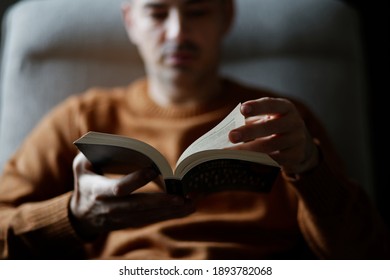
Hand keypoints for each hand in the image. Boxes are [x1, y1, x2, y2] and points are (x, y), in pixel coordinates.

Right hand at [69, 153, 194, 237]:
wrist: (82, 216)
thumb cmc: (85, 183)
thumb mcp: (81, 165)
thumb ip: (92, 153)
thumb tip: (116, 144)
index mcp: (98, 191)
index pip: (118, 188)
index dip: (135, 180)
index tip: (153, 170)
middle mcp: (112, 208)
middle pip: (140, 206)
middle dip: (162, 202)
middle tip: (182, 196)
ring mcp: (123, 218)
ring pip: (150, 216)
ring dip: (173, 211)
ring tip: (192, 202)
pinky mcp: (133, 223)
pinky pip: (154, 220)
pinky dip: (172, 214)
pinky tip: (188, 208)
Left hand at [229, 98, 318, 174]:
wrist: (300, 145)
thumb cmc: (274, 127)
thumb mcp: (267, 119)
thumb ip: (251, 121)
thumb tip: (229, 132)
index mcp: (285, 108)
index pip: (271, 104)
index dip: (257, 107)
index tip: (242, 109)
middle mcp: (294, 122)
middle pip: (269, 126)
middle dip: (248, 131)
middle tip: (231, 136)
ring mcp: (297, 139)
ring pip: (271, 145)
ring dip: (249, 149)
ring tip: (233, 154)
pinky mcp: (297, 155)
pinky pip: (276, 159)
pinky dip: (260, 160)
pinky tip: (246, 162)